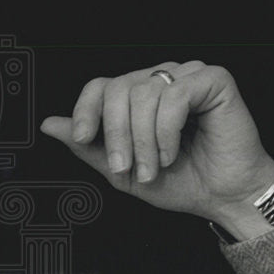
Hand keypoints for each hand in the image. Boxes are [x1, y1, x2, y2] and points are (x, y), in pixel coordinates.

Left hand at [40, 61, 273, 235]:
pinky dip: (167, 131)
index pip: (100, 85)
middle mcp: (161, 79)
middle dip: (117, 135)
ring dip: (144, 141)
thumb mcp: (121, 170)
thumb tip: (50, 125)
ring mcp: (187, 76)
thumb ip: (87, 147)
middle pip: (118, 88)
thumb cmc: (181, 182)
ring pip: (143, 93)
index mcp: (139, 95)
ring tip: (154, 167)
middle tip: (127, 169)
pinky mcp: (213, 79)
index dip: (86, 110)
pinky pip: (173, 95)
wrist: (223, 197)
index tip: (84, 139)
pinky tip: (173, 152)